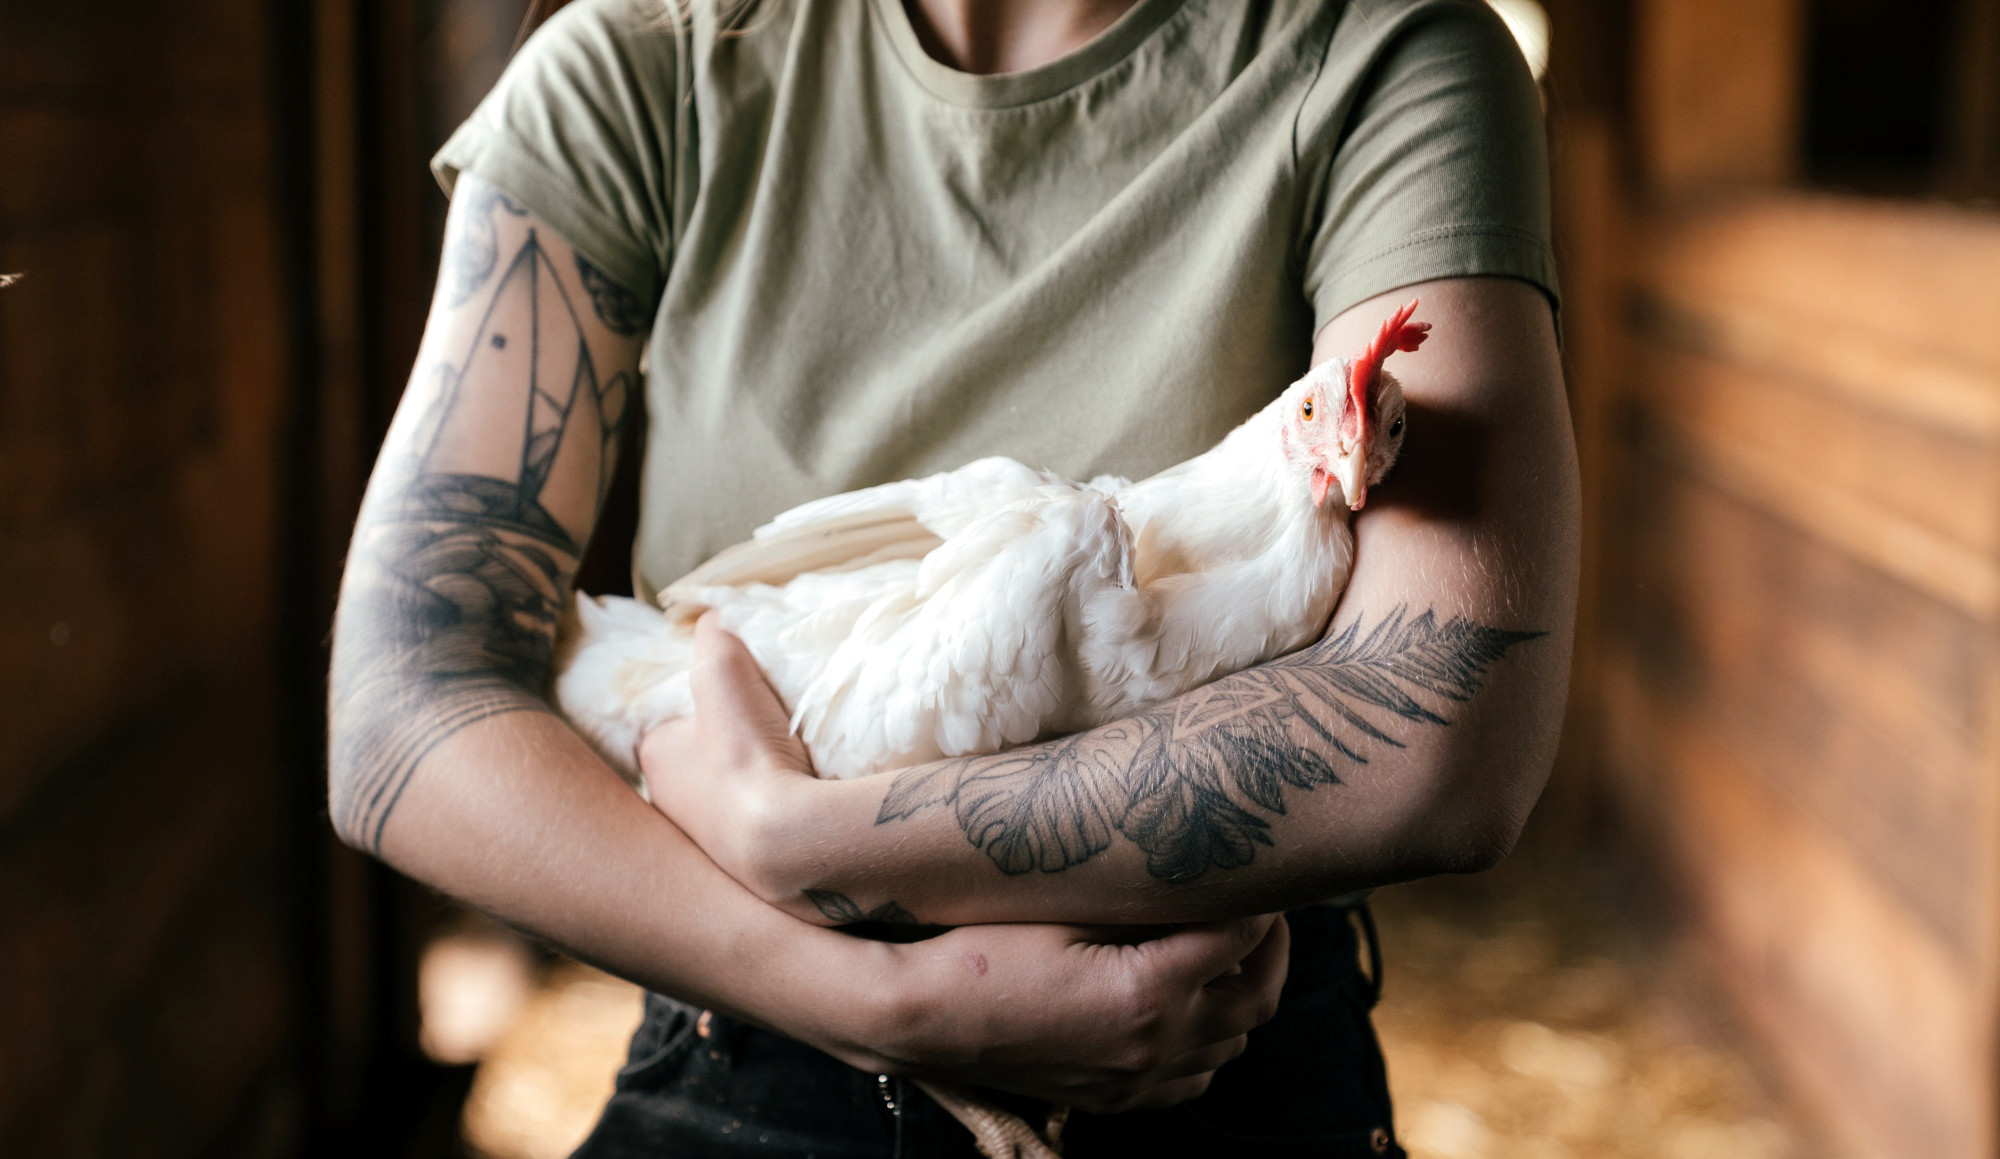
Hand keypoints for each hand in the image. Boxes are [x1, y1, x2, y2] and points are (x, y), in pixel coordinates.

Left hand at [639, 614, 827, 906]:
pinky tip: (799, 799)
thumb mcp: (722, 669)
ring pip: (726, 798)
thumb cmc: (744, 751)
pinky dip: (772, 812)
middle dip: (725, 749)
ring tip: (790, 764)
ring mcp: (703, 841)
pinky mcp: (739, 867)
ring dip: (752, 783)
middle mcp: (666, 805)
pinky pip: (755, 827)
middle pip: (697, 762)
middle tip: (766, 733)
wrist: (785, 841)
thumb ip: (715, 633)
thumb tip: (712, 612)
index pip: (668, 724)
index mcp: (652, 759)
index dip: (700, 708)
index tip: (737, 701)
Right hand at [841, 912, 1291, 1112]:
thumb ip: (1141, 898)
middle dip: (1270, 949)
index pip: (1238, 939)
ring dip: (1242, 996)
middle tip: (1261, 908)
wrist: (921, 1017)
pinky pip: (1191, 1080)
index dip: (1256, 900)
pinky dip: (1208, 1043)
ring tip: (1228, 951)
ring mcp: (1134, 1081)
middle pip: (1254, 1000)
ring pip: (1231, 1045)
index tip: (1254, 871)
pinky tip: (1189, 1007)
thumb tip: (1198, 870)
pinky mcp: (1113, 1099)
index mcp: (1148, 993)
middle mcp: (1153, 1047)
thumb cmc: (981, 946)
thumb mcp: (1065, 908)